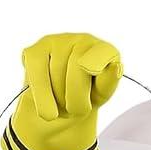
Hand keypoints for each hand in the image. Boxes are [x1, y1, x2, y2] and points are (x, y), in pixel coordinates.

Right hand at [2, 32, 122, 149]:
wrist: (59, 108)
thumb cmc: (85, 98)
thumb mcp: (100, 96)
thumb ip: (109, 82)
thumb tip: (116, 66)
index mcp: (106, 50)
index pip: (103, 52)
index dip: (95, 62)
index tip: (90, 71)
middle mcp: (83, 39)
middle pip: (78, 69)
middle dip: (76, 100)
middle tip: (76, 110)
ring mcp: (58, 41)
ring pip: (57, 76)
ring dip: (59, 101)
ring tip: (63, 102)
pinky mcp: (34, 50)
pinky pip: (37, 75)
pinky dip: (42, 97)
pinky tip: (46, 107)